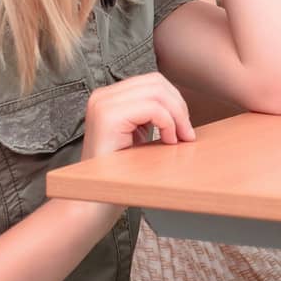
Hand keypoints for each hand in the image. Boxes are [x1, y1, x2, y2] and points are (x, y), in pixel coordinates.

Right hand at [80, 72, 194, 160]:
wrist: (94, 198)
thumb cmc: (120, 171)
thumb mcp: (138, 133)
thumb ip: (151, 114)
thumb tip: (182, 106)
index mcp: (108, 96)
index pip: (152, 81)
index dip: (175, 100)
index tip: (185, 127)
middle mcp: (102, 95)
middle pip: (156, 83)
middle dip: (179, 107)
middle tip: (187, 133)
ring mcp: (102, 104)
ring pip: (157, 93)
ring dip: (176, 116)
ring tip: (180, 138)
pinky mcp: (108, 117)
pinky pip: (152, 108)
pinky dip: (168, 124)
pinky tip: (168, 142)